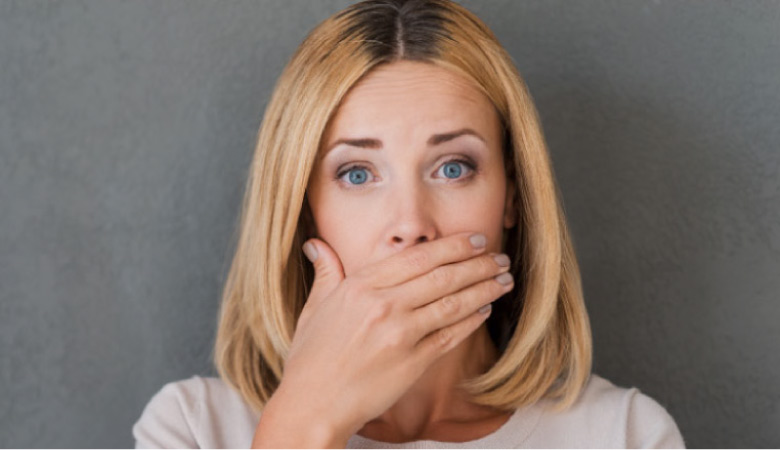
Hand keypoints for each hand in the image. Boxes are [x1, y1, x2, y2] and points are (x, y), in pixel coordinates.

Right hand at [258, 232, 512, 446]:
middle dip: (478, 263)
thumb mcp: (313, 308)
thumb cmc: (310, 358)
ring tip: (504, 280)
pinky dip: (471, 321)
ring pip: (453, 303)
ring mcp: (400, 334)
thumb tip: (315, 245)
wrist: (313, 406)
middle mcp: (383, 305)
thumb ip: (326, 272)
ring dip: (484, 289)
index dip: (452, 246)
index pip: (417, 256)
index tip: (474, 239)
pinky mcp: (412, 362)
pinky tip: (485, 310)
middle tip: (500, 256)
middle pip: (442, 276)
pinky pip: (450, 336)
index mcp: (360, 286)